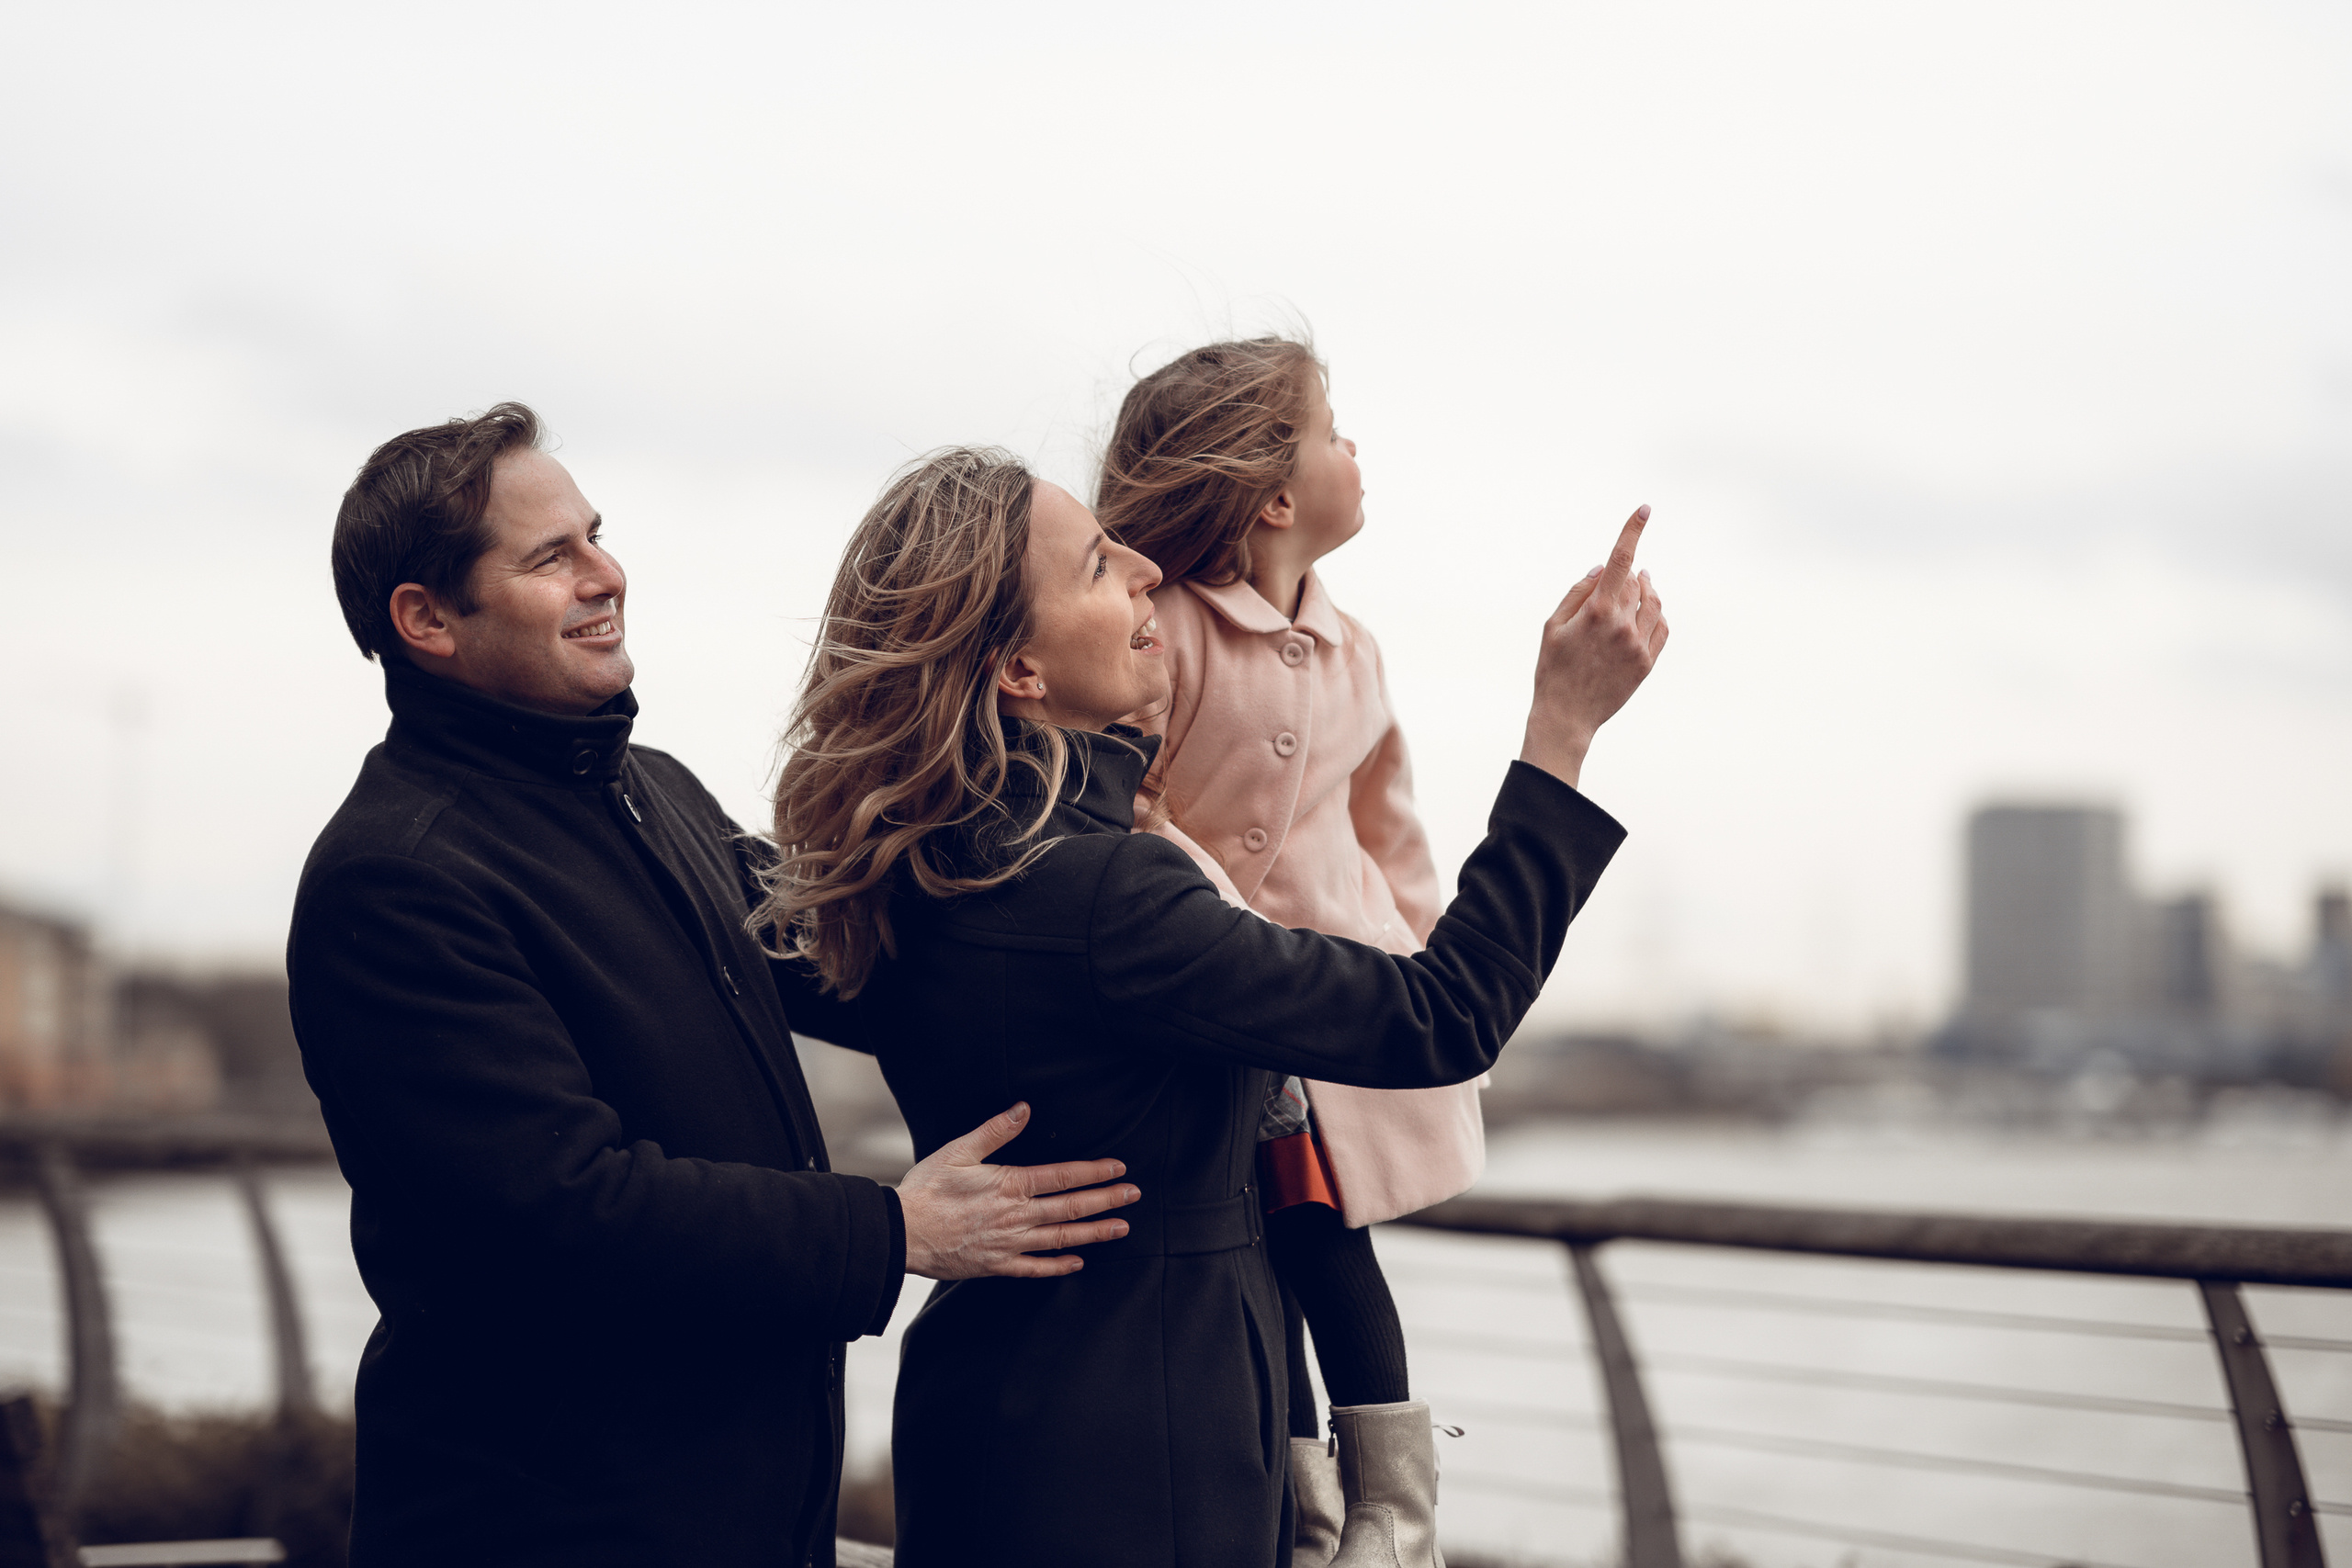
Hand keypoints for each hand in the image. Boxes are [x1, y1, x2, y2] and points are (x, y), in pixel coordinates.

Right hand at [895, 1103, 1140, 1279]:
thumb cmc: (926, 1189)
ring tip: (1121, 1228)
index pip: (1063, 1176)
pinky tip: (1078, 1263)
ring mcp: (1009, 1244)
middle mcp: (1017, 1216)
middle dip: (1106, 1200)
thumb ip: (995, 1131)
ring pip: (1062, 1238)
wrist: (901, 1233)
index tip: (1118, 1168)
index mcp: (1010, 1185)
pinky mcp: (997, 1266)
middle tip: (1133, 1195)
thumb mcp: (959, 1151)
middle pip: (1071, 1207)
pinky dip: (1059, 1266)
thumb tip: (1023, 1109)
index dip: (1094, 1172)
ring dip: (1094, 1232)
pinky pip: (1035, 1267)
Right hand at [1519, 504, 1668, 787]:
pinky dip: (1656, 615)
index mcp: (1597, 612)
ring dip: (1647, 590)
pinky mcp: (1647, 663)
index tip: (1644, 510)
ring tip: (1638, 587)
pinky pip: (1662, 628)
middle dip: (1629, 575)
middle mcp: (1623, 625)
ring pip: (1654, 603)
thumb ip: (1578, 593)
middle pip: (1637, 582)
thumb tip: (1603, 569)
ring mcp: (1639, 645)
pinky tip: (1645, 615)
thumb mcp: (1552, 627)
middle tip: (1618, 579)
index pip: (1620, 561)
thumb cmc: (1552, 669)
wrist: (1567, 716)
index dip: (1632, 531)